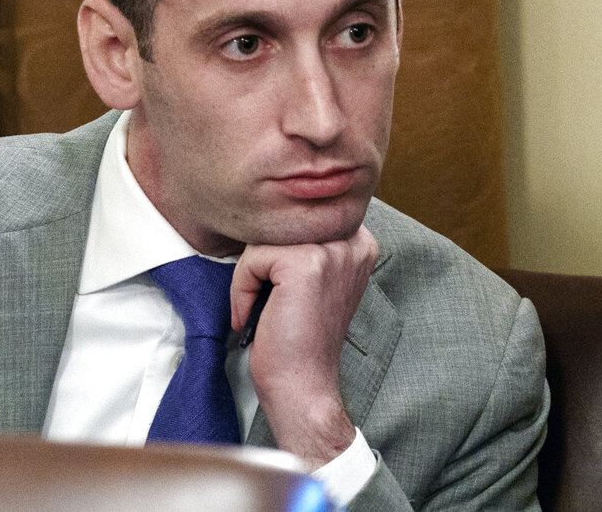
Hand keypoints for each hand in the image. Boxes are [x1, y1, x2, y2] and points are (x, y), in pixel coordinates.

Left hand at [230, 226, 377, 468]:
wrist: (303, 385)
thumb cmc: (302, 339)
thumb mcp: (317, 280)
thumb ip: (307, 244)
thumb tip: (271, 215)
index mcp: (359, 241)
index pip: (297, 217)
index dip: (277, 251)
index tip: (281, 291)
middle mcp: (353, 240)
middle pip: (281, 223)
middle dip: (262, 262)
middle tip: (267, 302)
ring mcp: (332, 251)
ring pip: (264, 239)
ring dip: (250, 276)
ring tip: (261, 310)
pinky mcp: (306, 264)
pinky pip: (253, 258)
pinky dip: (242, 288)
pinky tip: (254, 315)